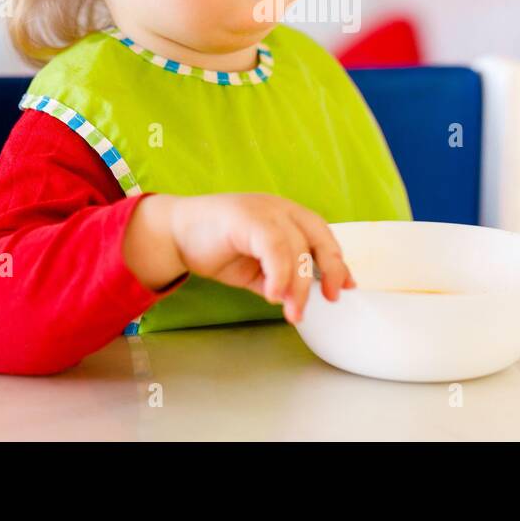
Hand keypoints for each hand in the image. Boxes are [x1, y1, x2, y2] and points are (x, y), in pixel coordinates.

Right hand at [129, 193, 356, 322]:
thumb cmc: (216, 248)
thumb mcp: (256, 269)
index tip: (345, 288)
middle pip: (318, 237)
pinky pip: (273, 245)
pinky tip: (273, 295)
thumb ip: (280, 280)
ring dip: (297, 284)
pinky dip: (278, 272)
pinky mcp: (245, 217)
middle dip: (330, 268)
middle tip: (329, 299)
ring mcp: (262, 209)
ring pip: (296, 246)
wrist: (174, 234)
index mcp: (287, 217)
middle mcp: (279, 209)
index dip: (337, 262)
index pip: (322, 237)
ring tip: (292, 312)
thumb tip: (303, 300)